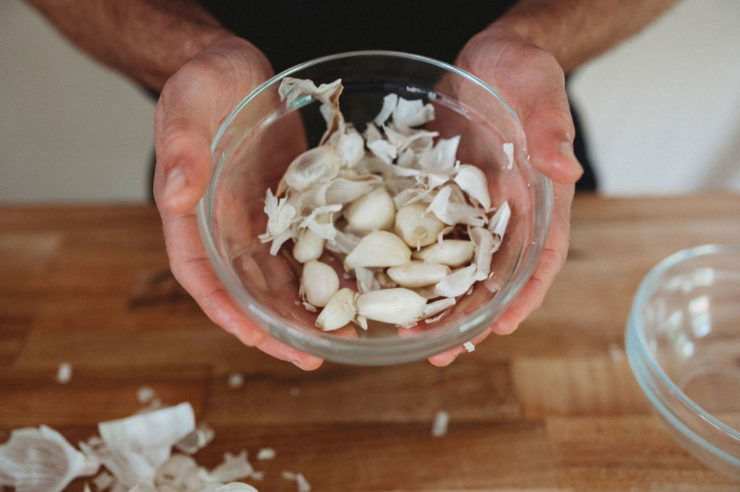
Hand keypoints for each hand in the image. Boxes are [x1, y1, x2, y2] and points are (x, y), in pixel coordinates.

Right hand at [153, 36, 323, 369]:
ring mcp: (260, 218)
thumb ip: (181, 150)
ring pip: (281, 274)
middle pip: (246, 288)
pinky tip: (359, 281)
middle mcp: (225, 227)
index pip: (200, 273)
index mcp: (192, 214)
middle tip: (310, 357)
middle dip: (275, 326)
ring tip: (340, 333)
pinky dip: (330, 264)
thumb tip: (176, 196)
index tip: (253, 337)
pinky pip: (310, 241)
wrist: (235, 69)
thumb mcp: (186, 107)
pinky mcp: (291, 204)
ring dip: (307, 306)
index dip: (224, 309)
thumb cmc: (201, 83)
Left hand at [427, 27, 581, 365]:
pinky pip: (422, 235)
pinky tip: (382, 284)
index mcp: (539, 201)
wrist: (488, 60)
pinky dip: (407, 263)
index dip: (522, 296)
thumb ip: (552, 130)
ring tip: (407, 334)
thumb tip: (564, 171)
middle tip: (439, 352)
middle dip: (468, 318)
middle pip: (492, 277)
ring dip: (433, 302)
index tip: (500, 327)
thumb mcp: (540, 92)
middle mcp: (505, 215)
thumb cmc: (524, 73)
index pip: (540, 258)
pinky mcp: (438, 196)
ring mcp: (469, 209)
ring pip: (454, 266)